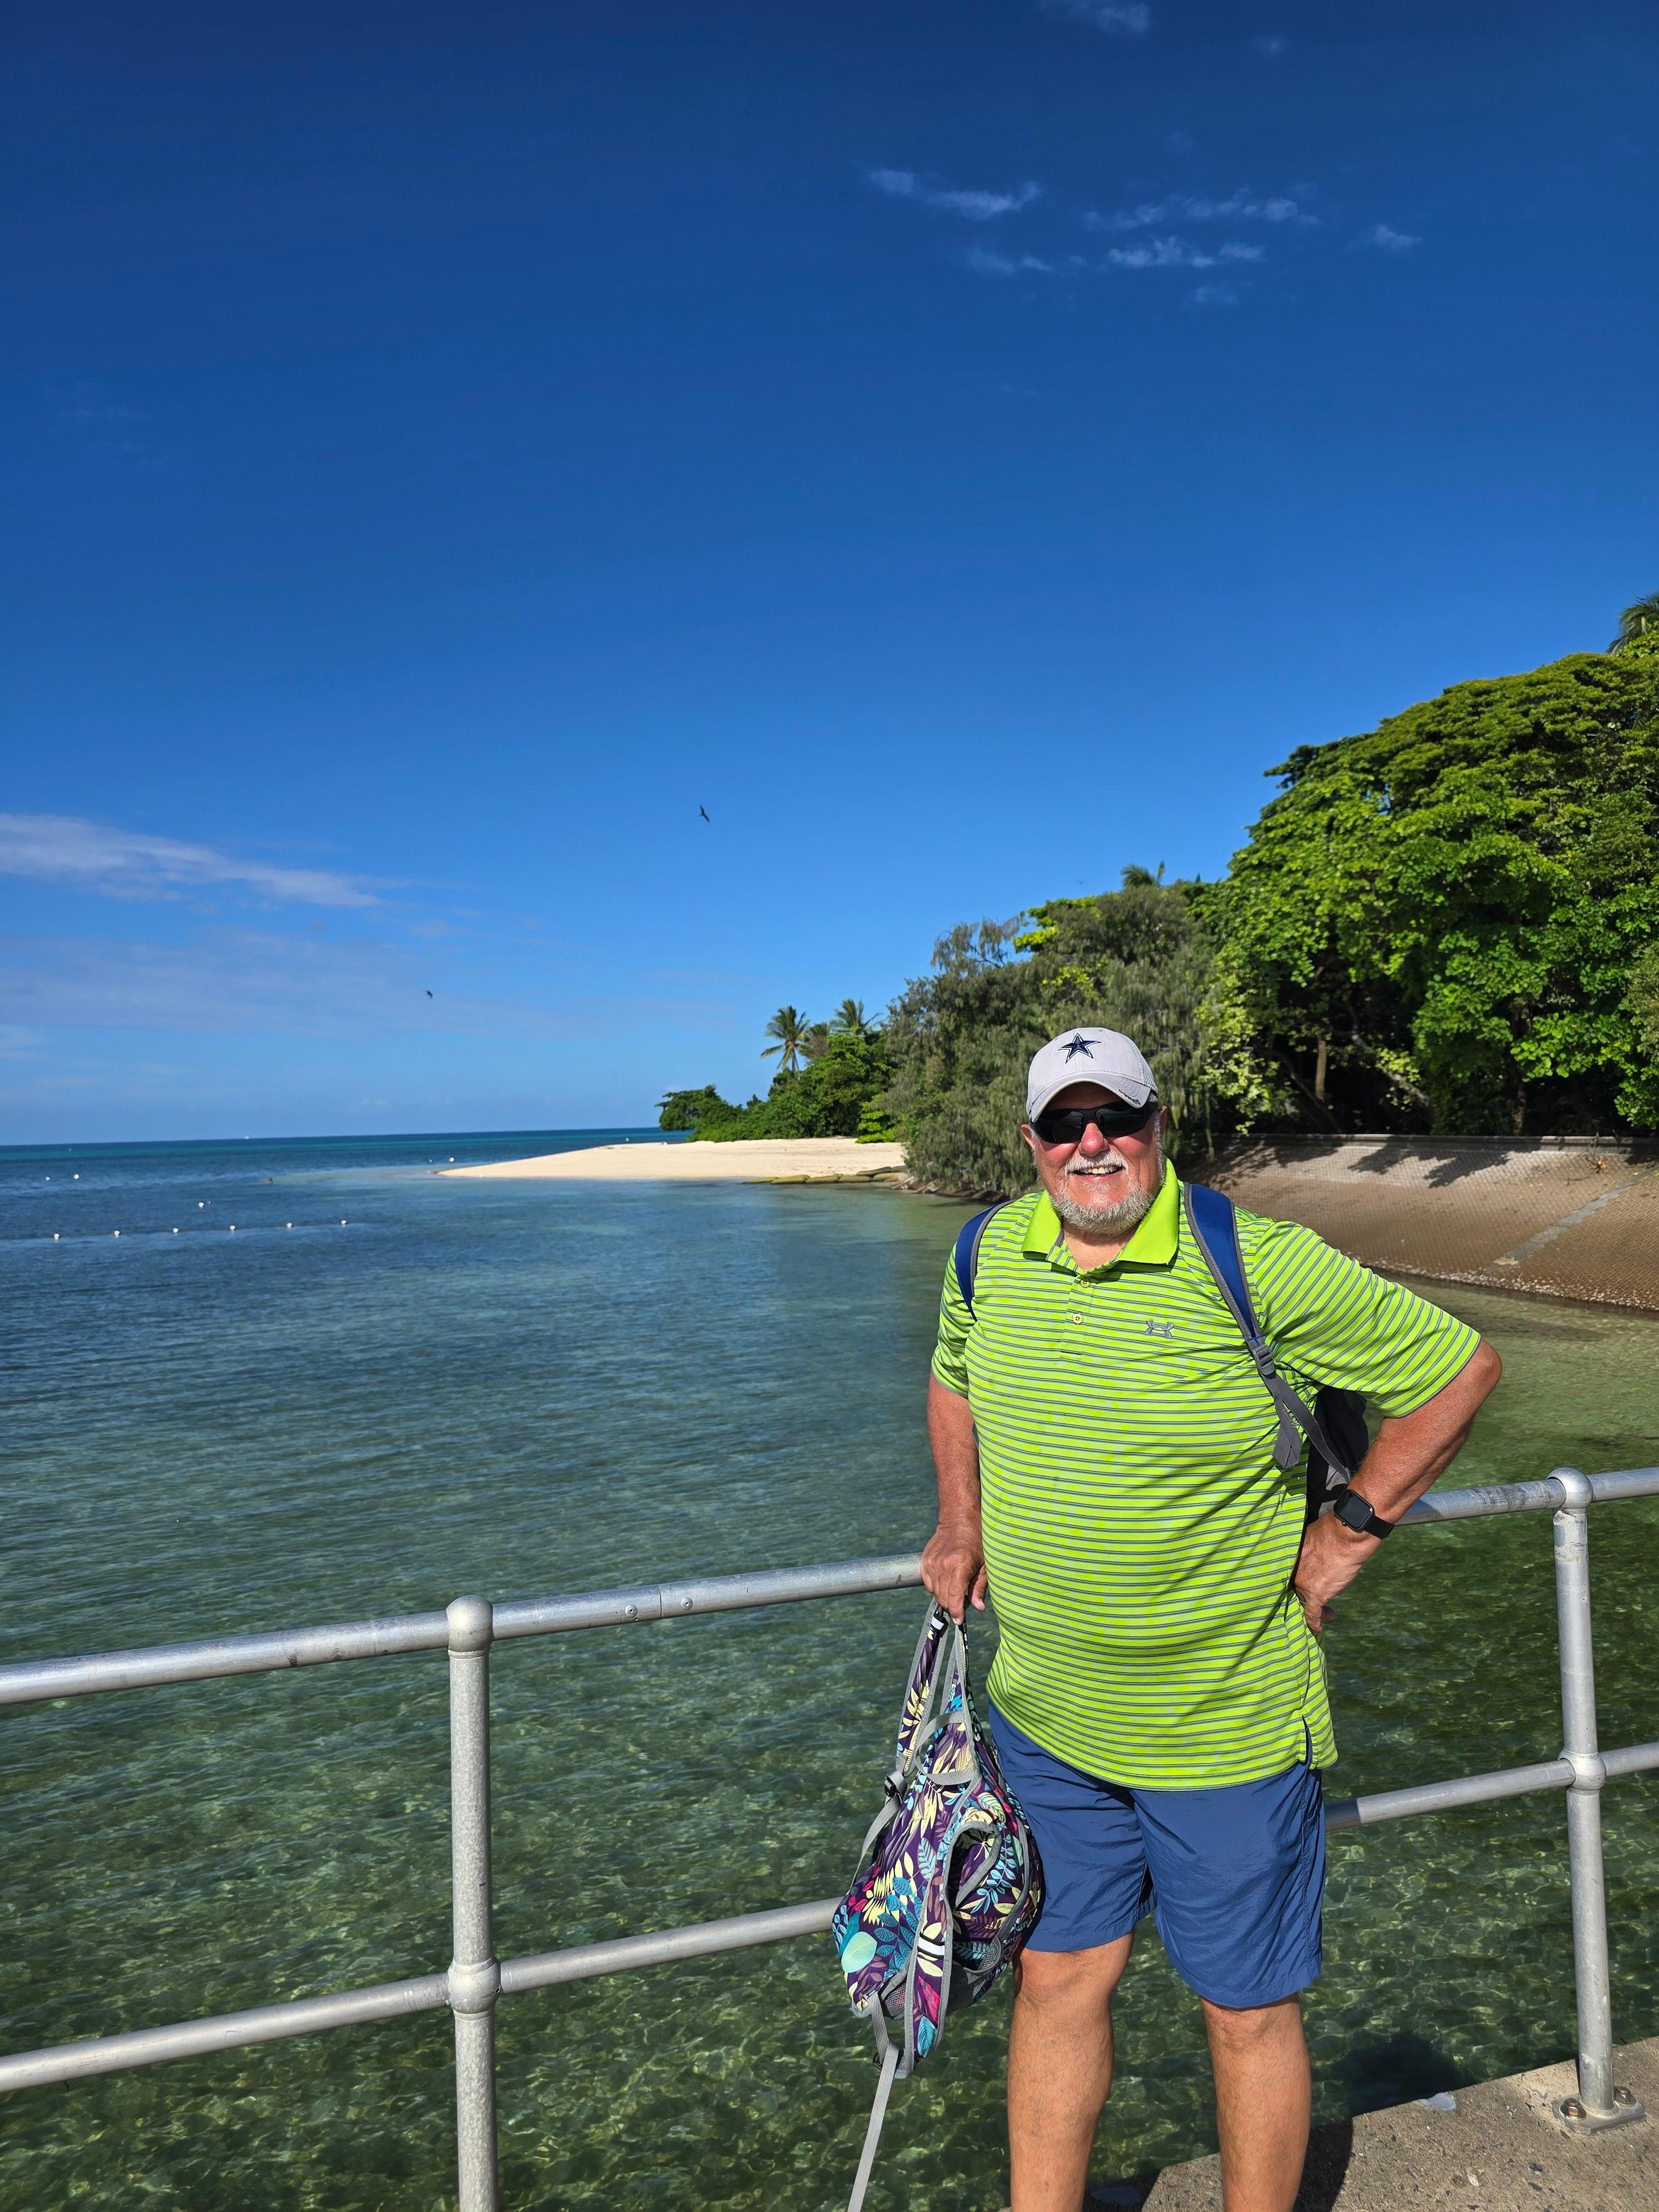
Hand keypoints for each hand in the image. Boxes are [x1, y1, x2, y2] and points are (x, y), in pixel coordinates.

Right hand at [921, 1522, 986, 1625]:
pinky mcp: (925, 1561)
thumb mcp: (985, 1565)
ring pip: (935, 1593)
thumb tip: (978, 1608)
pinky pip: (929, 1584)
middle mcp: (943, 1565)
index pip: (954, 1596)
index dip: (957, 1611)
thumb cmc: (977, 1542)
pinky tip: (947, 1580)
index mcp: (960, 1565)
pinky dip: (937, 1588)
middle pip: (943, 1598)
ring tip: (956, 1589)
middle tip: (964, 1603)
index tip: (960, 1620)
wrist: (958, 1521)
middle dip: (953, 1606)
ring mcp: (932, 1563)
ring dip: (945, 1597)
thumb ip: (979, 1587)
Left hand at [1293, 1511, 1379, 1635]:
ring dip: (1316, 1608)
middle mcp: (1292, 1571)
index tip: (1301, 1586)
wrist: (1347, 1535)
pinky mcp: (1316, 1594)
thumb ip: (1308, 1550)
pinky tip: (1317, 1629)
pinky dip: (1314, 1622)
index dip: (1295, 1583)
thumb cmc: (1334, 1531)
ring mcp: (1302, 1583)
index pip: (1288, 1575)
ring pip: (1306, 1600)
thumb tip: (1314, 1556)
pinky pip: (1311, 1613)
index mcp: (1289, 1557)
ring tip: (1328, 1612)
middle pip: (1296, 1588)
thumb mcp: (1312, 1537)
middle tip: (1314, 1600)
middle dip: (1306, 1595)